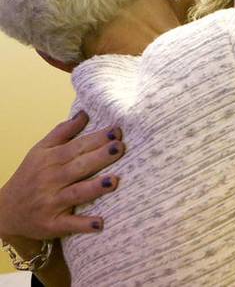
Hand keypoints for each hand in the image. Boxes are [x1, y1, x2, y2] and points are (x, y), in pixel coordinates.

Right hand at [0, 111, 124, 240]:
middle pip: (78, 167)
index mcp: (49, 160)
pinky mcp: (51, 224)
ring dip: (94, 188)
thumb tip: (85, 112)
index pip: (76, 147)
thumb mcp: (40, 150)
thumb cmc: (29, 176)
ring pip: (75, 194)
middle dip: (99, 157)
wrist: (3, 211)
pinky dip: (83, 225)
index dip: (96, 139)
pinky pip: (69, 224)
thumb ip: (62, 132)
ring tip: (113, 181)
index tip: (117, 131)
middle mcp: (50, 180)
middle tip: (120, 147)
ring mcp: (51, 203)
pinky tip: (100, 223)